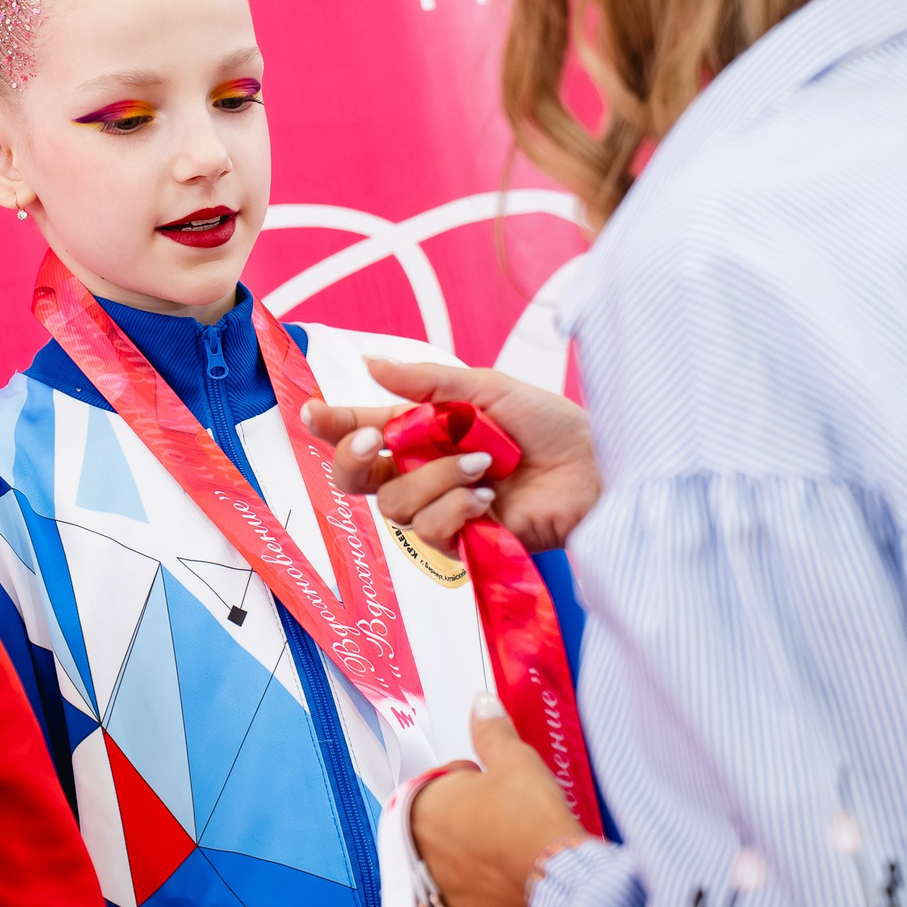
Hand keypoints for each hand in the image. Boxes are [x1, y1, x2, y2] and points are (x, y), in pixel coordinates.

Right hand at [301, 357, 598, 552]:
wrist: (593, 467)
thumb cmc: (548, 426)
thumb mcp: (485, 389)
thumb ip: (426, 383)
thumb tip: (371, 363)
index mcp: (423, 433)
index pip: (363, 431)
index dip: (333, 424)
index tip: (313, 411)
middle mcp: (423, 473)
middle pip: (356, 478)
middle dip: (354, 457)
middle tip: (375, 437)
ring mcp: (441, 510)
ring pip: (395, 504)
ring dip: (436, 478)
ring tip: (483, 464)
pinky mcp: (463, 543)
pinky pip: (431, 531)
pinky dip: (456, 508)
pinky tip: (488, 496)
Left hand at [410, 699, 592, 906]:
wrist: (560, 884)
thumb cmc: (531, 822)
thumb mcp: (515, 762)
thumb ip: (491, 732)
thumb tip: (482, 704)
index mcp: (420, 809)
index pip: (434, 789)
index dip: (466, 784)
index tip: (490, 788)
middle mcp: (417, 854)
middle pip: (439, 829)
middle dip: (467, 823)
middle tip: (504, 820)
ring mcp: (435, 895)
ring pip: (449, 869)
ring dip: (471, 860)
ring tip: (509, 854)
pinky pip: (464, 906)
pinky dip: (482, 898)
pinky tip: (510, 886)